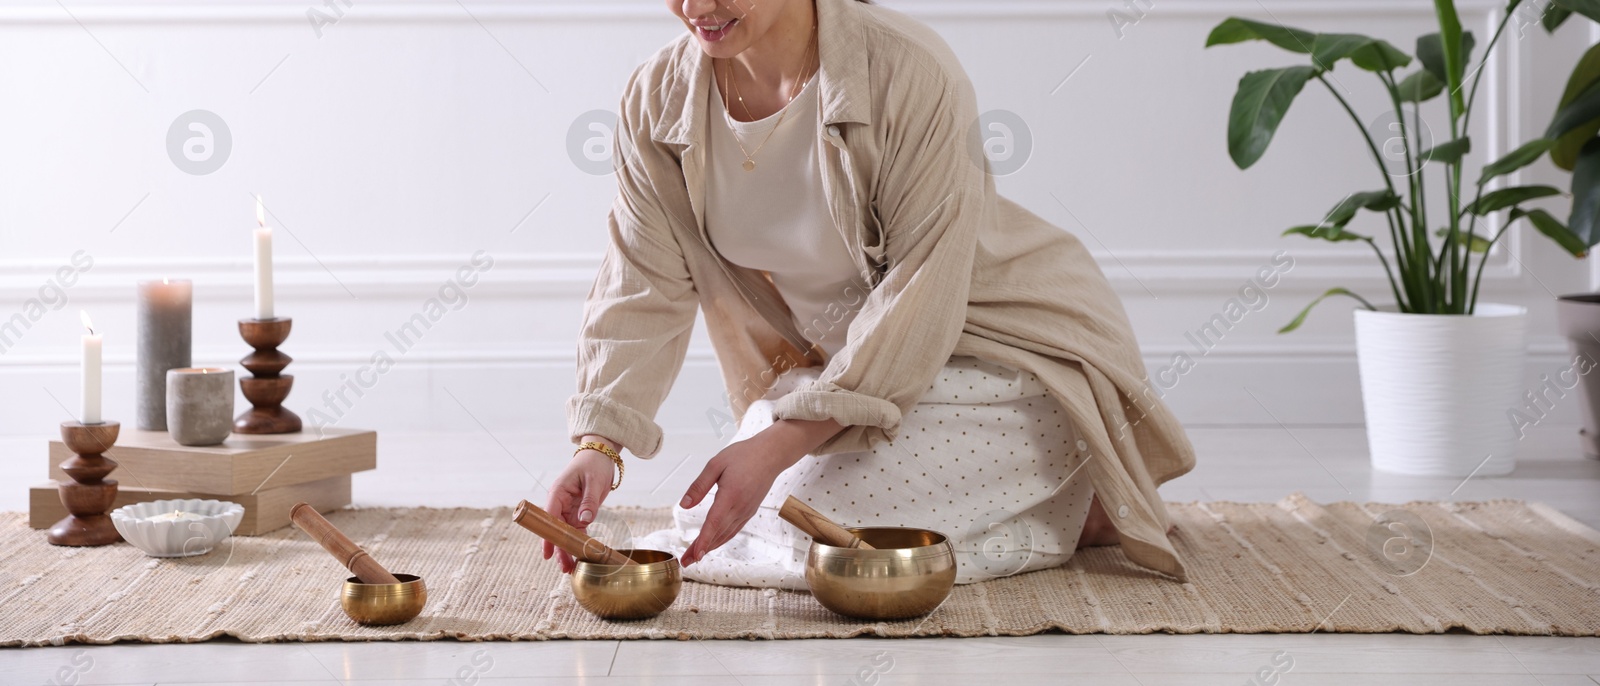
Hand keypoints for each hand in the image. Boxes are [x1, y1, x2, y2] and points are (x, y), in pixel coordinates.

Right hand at [542, 440, 618, 572]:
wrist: (600, 455)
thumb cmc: (594, 464)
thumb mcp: (593, 481)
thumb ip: (589, 502)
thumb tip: (584, 521)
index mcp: (558, 493)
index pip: (549, 517)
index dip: (547, 536)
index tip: (547, 553)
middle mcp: (560, 503)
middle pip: (556, 529)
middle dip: (559, 549)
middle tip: (564, 568)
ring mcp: (568, 509)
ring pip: (565, 533)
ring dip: (568, 550)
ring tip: (570, 569)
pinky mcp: (578, 512)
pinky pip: (577, 531)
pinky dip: (579, 543)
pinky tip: (580, 556)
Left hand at [678, 418, 841, 565]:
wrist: (771, 455)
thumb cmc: (743, 455)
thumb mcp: (716, 464)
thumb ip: (699, 485)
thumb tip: (684, 505)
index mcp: (730, 496)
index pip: (714, 523)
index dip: (703, 541)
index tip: (695, 555)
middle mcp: (740, 508)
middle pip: (717, 534)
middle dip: (700, 550)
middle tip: (685, 562)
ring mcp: (746, 512)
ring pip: (726, 535)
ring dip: (710, 547)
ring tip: (694, 557)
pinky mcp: (749, 512)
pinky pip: (733, 530)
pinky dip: (721, 539)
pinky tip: (713, 544)